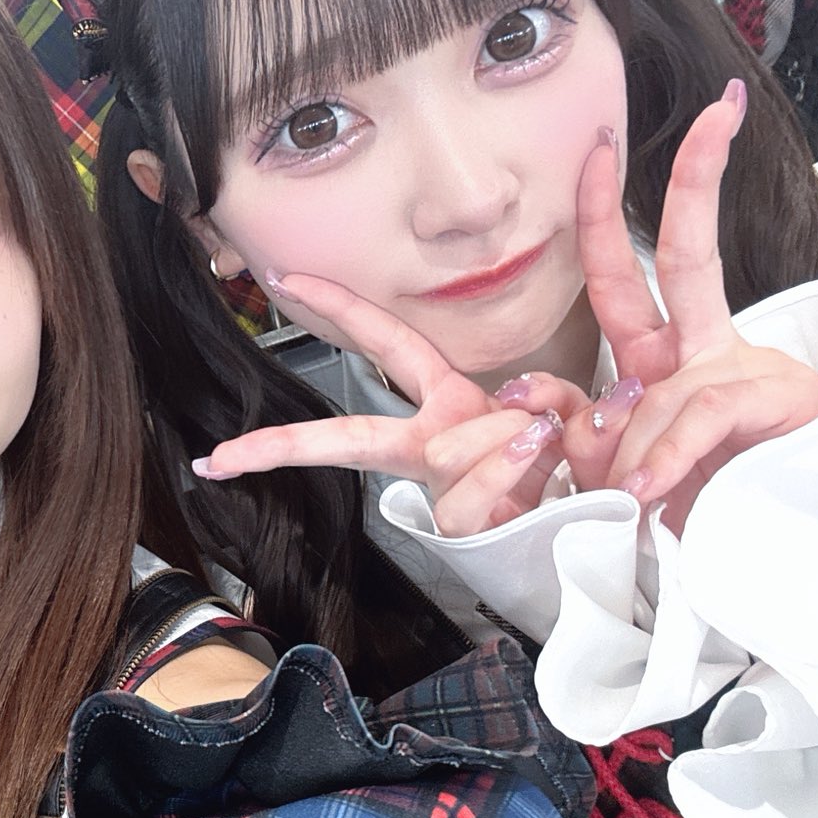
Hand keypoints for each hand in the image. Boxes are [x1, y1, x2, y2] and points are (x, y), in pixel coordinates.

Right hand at [192, 274, 588, 534]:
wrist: (591, 536)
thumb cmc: (572, 468)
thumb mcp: (569, 410)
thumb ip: (548, 395)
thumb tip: (524, 407)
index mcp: (446, 403)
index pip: (385, 343)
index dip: (339, 308)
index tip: (285, 281)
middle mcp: (432, 444)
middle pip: (350, 435)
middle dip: (290, 442)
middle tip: (226, 456)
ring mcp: (442, 489)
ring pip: (442, 450)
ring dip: (500, 437)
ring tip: (544, 441)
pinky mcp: (460, 529)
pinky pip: (470, 490)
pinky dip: (508, 466)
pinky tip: (538, 456)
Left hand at [565, 80, 817, 528]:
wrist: (781, 554)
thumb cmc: (696, 514)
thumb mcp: (618, 471)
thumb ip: (580, 433)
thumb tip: (538, 401)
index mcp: (667, 357)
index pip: (632, 270)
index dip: (604, 212)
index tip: (597, 145)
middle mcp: (704, 351)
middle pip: (685, 253)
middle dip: (692, 180)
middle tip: (691, 119)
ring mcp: (744, 373)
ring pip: (660, 382)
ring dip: (629, 451)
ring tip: (630, 500)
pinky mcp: (774, 403)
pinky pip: (692, 419)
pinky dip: (662, 458)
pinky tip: (651, 490)